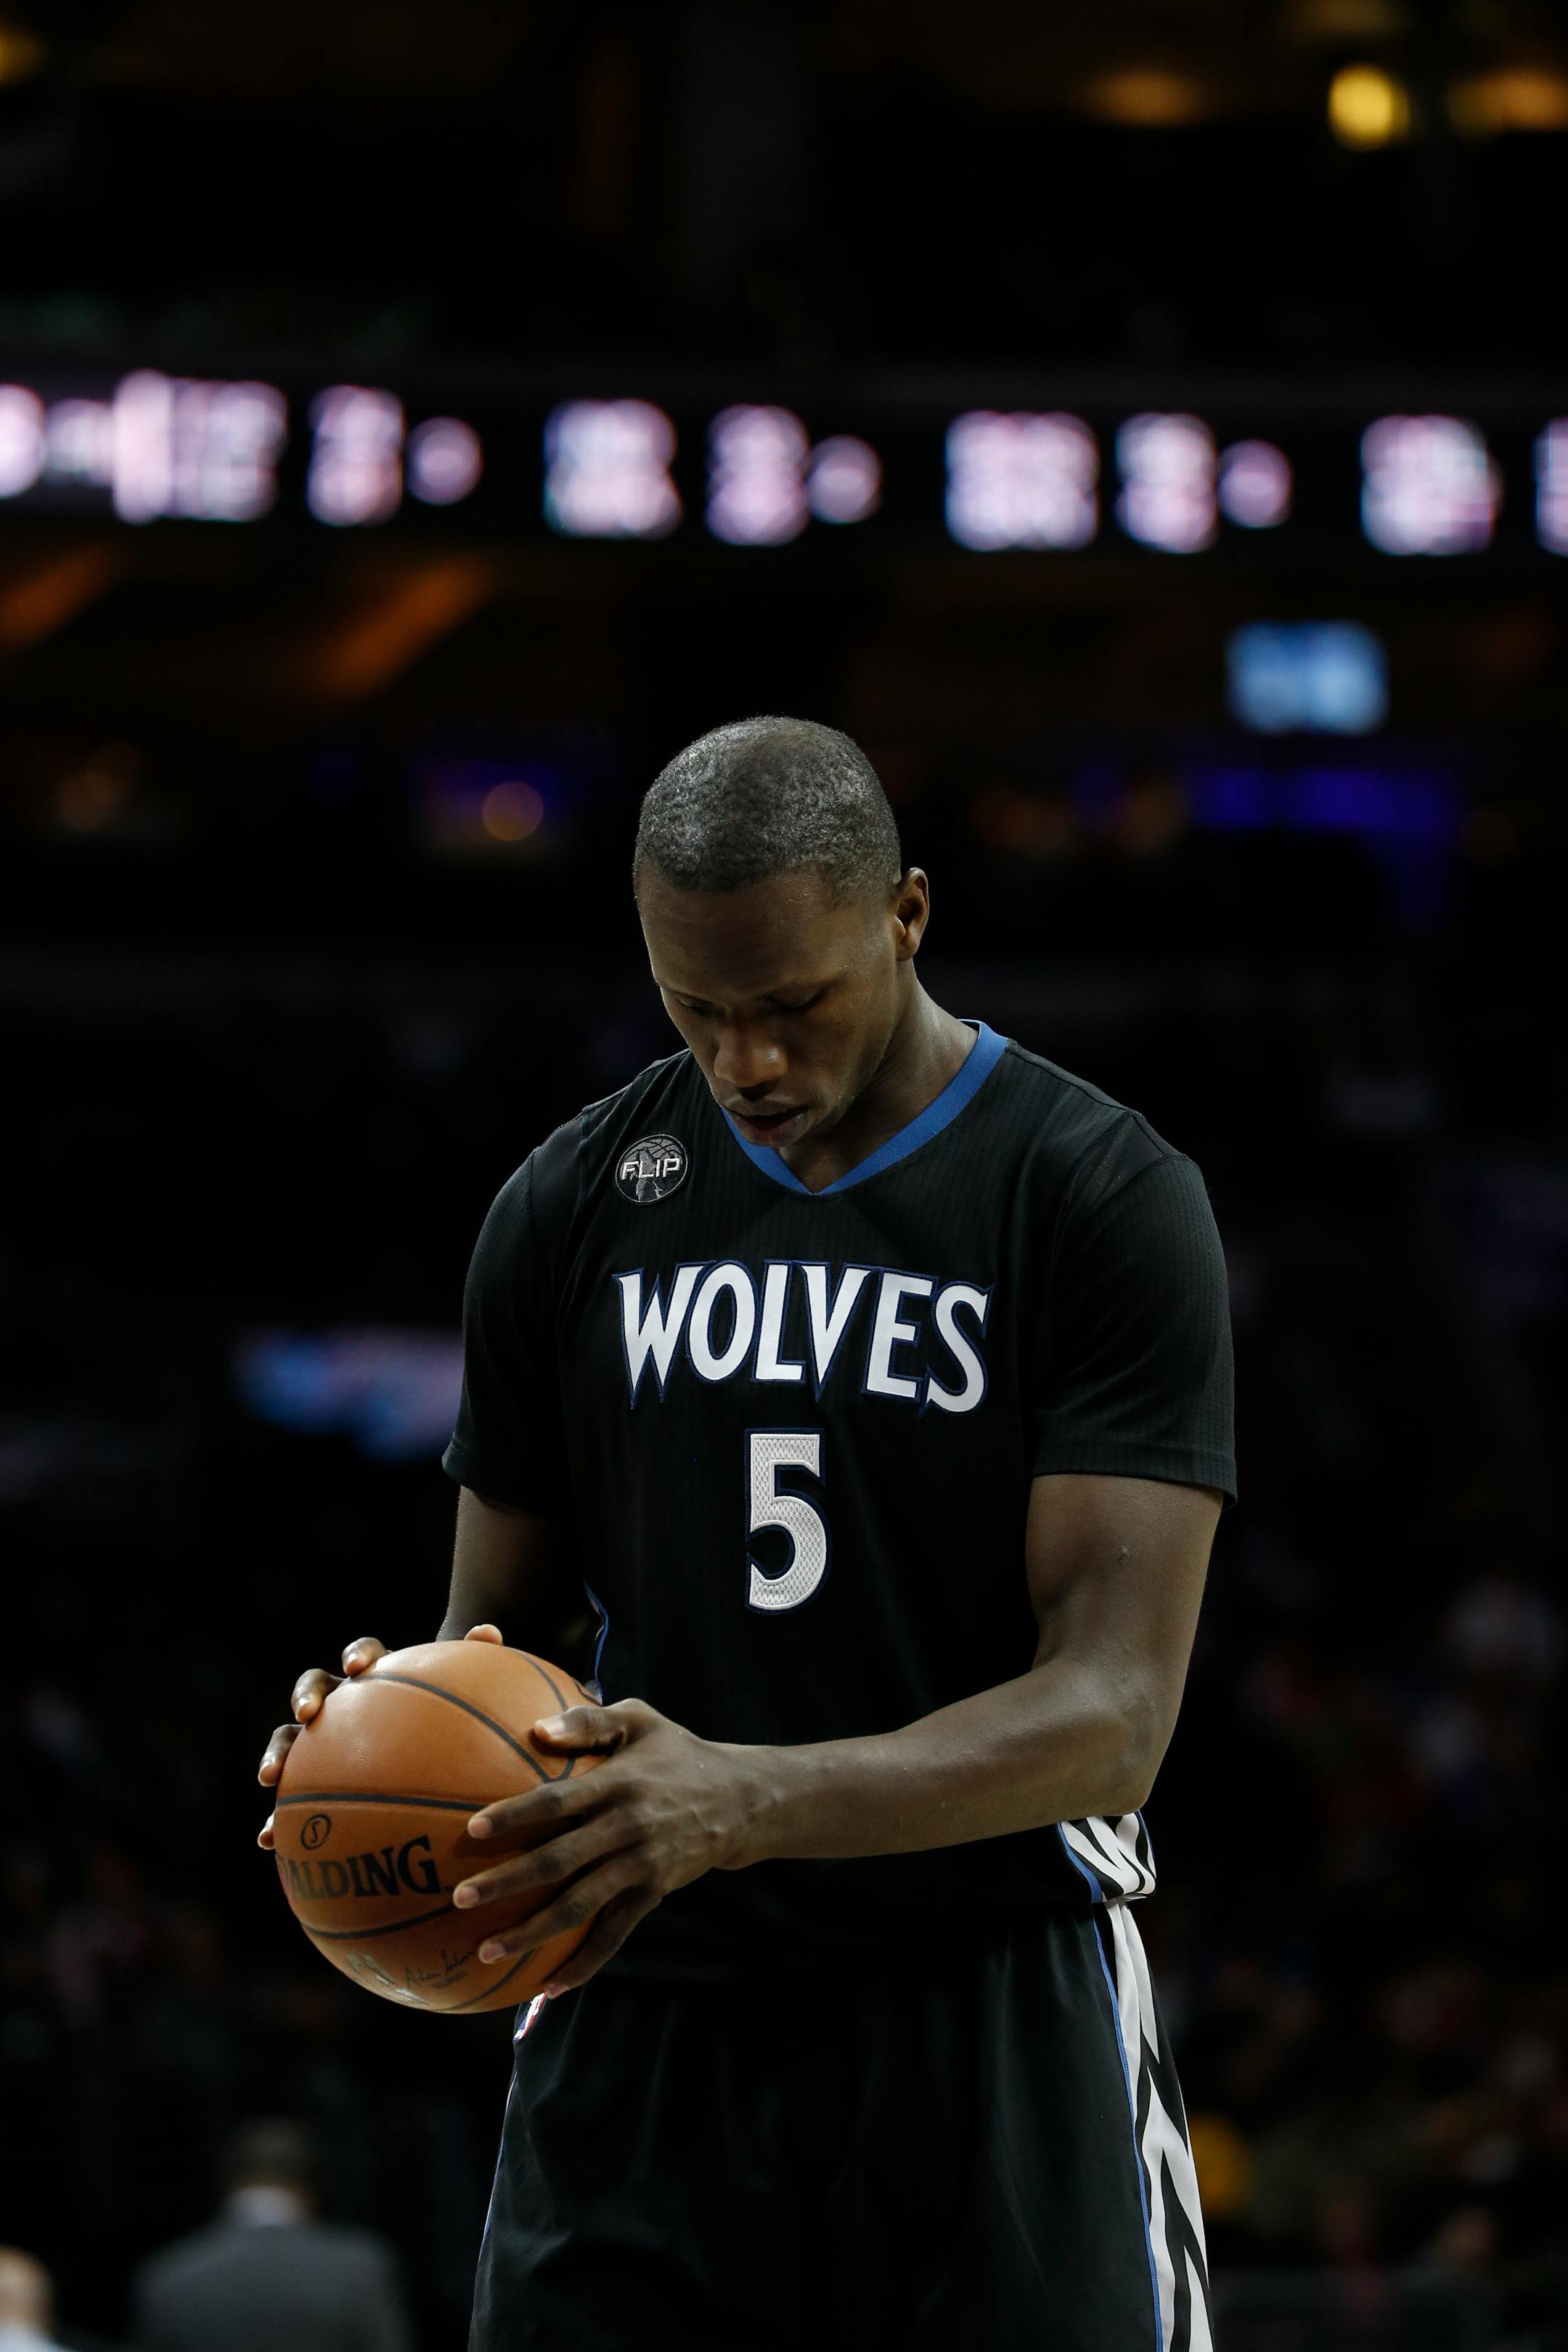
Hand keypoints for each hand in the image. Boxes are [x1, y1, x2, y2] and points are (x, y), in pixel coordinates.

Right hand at [256, 1624, 502, 1849]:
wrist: (425, 1755)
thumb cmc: (445, 1724)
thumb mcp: (463, 1699)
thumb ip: (473, 1666)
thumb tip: (489, 1633)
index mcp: (378, 1677)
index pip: (365, 1653)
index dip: (359, 1654)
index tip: (358, 1668)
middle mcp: (343, 1703)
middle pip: (313, 1686)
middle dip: (305, 1696)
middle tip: (308, 1714)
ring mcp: (321, 1742)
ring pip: (288, 1738)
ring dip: (276, 1753)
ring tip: (270, 1777)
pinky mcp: (311, 1782)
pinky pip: (289, 1800)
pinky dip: (275, 1818)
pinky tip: (268, 1840)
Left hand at [451, 1698, 764, 1995]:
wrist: (739, 1800)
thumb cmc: (675, 1752)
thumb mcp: (640, 1719)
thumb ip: (589, 1720)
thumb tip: (536, 1728)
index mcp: (617, 1784)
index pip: (558, 1800)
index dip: (517, 1815)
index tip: (474, 1829)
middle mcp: (626, 1827)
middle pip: (559, 1860)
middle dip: (508, 1881)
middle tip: (461, 1896)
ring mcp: (640, 1866)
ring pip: (580, 1906)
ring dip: (532, 1931)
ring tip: (487, 1949)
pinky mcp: (652, 1894)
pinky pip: (613, 1936)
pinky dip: (583, 1965)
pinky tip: (548, 1988)